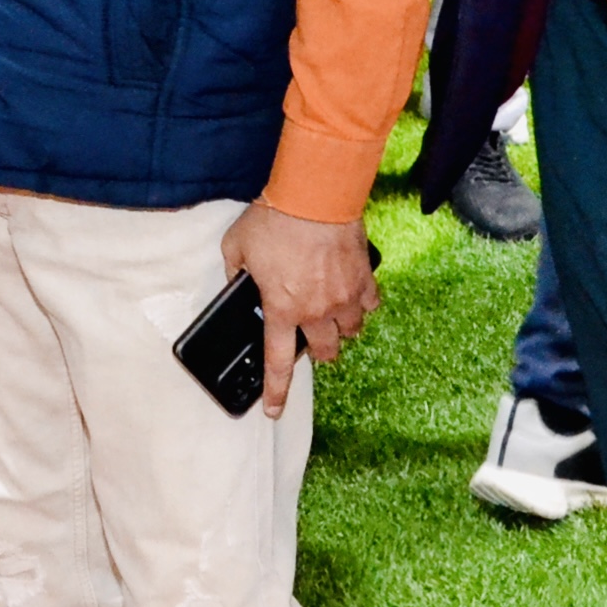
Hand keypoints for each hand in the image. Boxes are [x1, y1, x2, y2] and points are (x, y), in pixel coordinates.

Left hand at [221, 203, 378, 411]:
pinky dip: (363, 303)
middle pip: (325, 353)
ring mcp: (345, 297)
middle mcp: (316, 312)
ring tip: (332, 313)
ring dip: (341, 328)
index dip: (276, 391)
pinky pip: (370, 304)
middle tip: (309, 334)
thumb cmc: (273, 220)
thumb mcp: (236, 246)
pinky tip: (353, 292)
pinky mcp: (364, 279)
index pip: (277, 363)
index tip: (274, 411)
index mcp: (281, 309)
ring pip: (351, 332)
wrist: (314, 195)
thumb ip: (235, 270)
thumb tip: (237, 280)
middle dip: (318, 351)